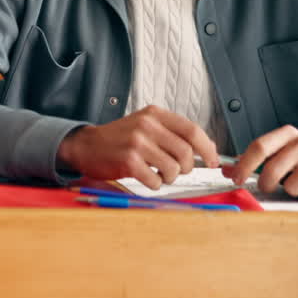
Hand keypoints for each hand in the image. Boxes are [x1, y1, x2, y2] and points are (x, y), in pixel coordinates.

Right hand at [55, 105, 219, 189]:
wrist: (85, 145)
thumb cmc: (119, 139)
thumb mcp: (145, 125)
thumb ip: (172, 133)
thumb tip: (207, 150)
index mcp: (154, 114)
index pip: (192, 131)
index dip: (208, 149)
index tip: (212, 161)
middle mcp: (146, 125)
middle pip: (186, 152)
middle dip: (187, 167)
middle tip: (177, 170)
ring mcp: (137, 143)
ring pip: (173, 168)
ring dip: (170, 177)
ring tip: (158, 173)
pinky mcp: (128, 161)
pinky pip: (156, 180)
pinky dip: (155, 184)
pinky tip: (145, 177)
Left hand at [224, 125, 297, 200]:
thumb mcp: (280, 153)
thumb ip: (255, 160)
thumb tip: (227, 169)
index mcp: (287, 134)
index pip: (259, 147)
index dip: (244, 165)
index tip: (236, 178)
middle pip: (271, 170)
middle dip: (265, 184)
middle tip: (267, 186)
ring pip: (291, 187)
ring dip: (291, 190)